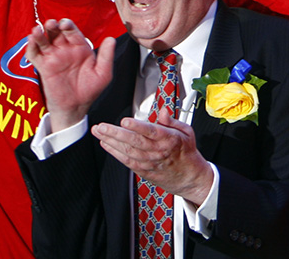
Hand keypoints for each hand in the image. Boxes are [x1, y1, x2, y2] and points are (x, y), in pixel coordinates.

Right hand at [26, 18, 114, 131]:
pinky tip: (31, 40)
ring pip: (44, 41)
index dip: (68, 26)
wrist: (76, 107)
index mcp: (80, 48)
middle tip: (52, 24)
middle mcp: (66, 49)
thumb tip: (111, 39)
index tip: (65, 24)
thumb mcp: (102, 73)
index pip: (73, 32)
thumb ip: (106, 56)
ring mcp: (53, 57)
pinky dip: (31, 46)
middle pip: (57, 33)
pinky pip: (35, 54)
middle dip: (53, 26)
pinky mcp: (43, 67)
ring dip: (40, 34)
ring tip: (37, 31)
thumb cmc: (90, 90)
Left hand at [92, 107, 214, 206]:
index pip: (151, 132)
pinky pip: (127, 161)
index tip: (125, 121)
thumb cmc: (186, 152)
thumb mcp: (187, 132)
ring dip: (111, 142)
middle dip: (115, 134)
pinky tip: (105, 144)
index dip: (137, 127)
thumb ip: (173, 121)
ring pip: (127, 151)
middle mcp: (157, 151)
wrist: (189, 177)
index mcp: (169, 139)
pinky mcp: (143, 170)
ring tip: (99, 132)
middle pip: (134, 142)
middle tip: (102, 127)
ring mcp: (149, 162)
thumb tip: (163, 111)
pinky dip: (114, 153)